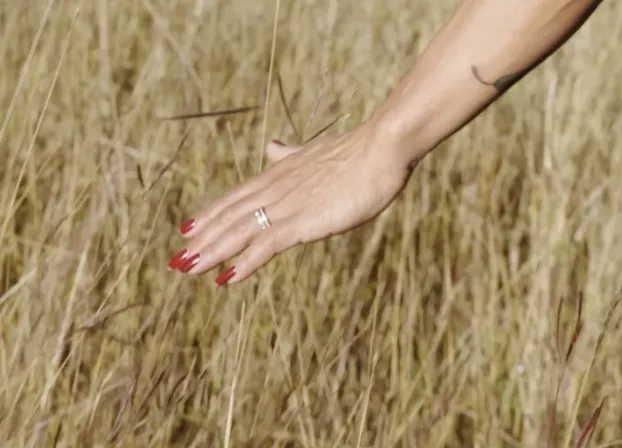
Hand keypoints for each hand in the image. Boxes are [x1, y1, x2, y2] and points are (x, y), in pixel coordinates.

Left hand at [168, 122, 414, 284]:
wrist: (381, 149)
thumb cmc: (358, 153)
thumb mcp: (316, 153)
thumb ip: (291, 155)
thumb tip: (272, 147)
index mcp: (279, 173)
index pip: (236, 197)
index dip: (211, 214)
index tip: (189, 228)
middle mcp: (276, 189)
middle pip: (230, 216)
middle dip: (203, 239)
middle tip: (177, 259)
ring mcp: (288, 204)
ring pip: (239, 231)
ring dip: (212, 251)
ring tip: (188, 269)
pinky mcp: (304, 221)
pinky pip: (266, 244)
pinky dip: (244, 262)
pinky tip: (227, 277)